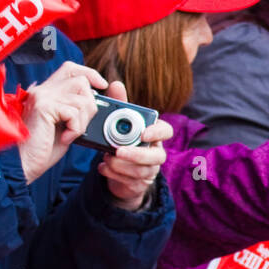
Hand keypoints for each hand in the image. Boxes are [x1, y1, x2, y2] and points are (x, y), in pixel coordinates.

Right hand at [18, 62, 104, 182]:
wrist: (22, 164)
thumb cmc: (40, 150)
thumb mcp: (62, 125)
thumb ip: (73, 110)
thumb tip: (96, 101)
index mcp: (46, 93)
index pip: (70, 69)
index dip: (89, 73)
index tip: (102, 86)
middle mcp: (42, 91)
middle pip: (81, 81)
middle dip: (90, 104)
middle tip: (79, 124)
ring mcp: (42, 97)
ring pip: (82, 98)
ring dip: (83, 121)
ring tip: (69, 134)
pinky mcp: (43, 107)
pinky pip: (74, 112)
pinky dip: (75, 129)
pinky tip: (64, 138)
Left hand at [96, 82, 171, 211]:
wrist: (117, 169)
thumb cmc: (122, 140)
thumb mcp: (119, 122)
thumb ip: (120, 104)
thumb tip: (115, 83)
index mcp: (153, 134)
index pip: (166, 130)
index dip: (158, 132)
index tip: (144, 133)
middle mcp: (155, 152)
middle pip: (157, 156)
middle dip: (137, 155)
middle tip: (118, 151)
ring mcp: (149, 170)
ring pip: (142, 171)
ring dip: (122, 166)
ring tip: (106, 159)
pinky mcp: (139, 184)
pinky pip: (130, 182)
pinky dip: (114, 175)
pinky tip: (103, 168)